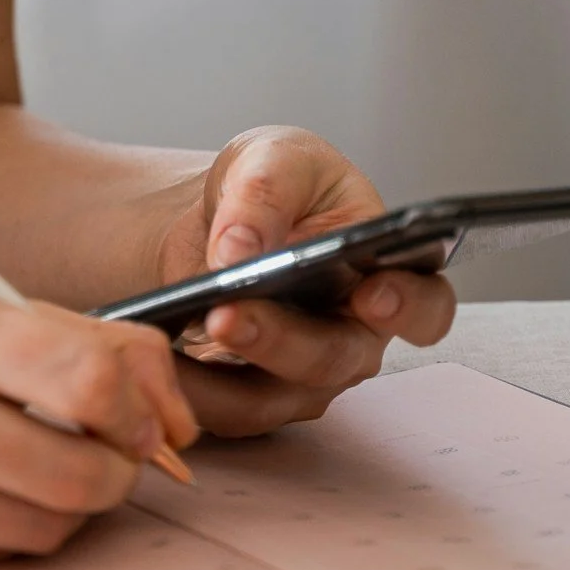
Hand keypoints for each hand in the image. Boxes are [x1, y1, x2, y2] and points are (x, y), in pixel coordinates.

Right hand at [0, 272, 196, 569]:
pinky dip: (8, 528)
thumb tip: (178, 417)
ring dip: (69, 505)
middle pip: (77, 474)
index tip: (144, 419)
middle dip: (118, 471)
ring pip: (42, 529)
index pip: (86, 380)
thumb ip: (86, 341)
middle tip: (109, 453)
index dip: (141, 410)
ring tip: (44, 466)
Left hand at [152, 127, 456, 436]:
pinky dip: (181, 388)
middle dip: (279, 340)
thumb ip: (265, 190)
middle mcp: (353, 337)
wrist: (216, 219)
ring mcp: (302, 377)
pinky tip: (145, 359)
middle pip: (333, 360)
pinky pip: (219, 411)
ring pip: (270, 399)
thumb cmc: (272, 185)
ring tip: (164, 344)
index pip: (424, 306)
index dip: (407, 309)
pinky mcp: (250, 400)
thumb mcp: (271, 157)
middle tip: (226, 314)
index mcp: (387, 273)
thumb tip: (241, 251)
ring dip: (217, 379)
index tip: (372, 296)